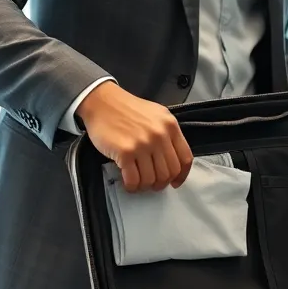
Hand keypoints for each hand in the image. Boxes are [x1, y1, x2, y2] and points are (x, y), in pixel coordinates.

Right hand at [78, 81, 193, 191]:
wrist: (102, 102)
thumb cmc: (127, 109)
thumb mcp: (156, 115)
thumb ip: (167, 134)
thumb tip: (172, 159)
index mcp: (170, 126)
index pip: (185, 159)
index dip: (181, 175)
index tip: (175, 182)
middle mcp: (159, 136)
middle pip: (169, 172)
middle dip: (161, 183)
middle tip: (153, 183)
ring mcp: (142, 145)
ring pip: (152, 179)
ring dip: (145, 185)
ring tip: (139, 182)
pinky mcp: (125, 152)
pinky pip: (134, 180)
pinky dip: (132, 186)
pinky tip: (129, 183)